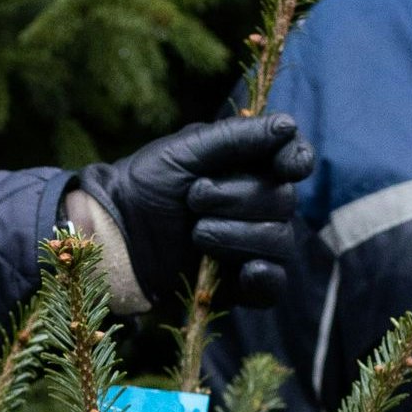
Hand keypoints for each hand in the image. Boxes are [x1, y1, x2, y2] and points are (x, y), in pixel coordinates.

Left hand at [73, 114, 314, 310]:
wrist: (114, 234)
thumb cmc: (146, 184)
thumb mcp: (184, 151)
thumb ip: (236, 137)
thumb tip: (288, 125)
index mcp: (251, 165)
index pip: (296, 159)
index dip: (297, 161)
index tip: (284, 166)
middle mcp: (261, 203)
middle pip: (284, 202)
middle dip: (237, 199)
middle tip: (193, 198)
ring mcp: (255, 245)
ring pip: (280, 242)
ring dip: (236, 235)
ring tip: (195, 233)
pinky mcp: (243, 284)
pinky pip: (274, 286)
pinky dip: (264, 277)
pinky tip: (246, 271)